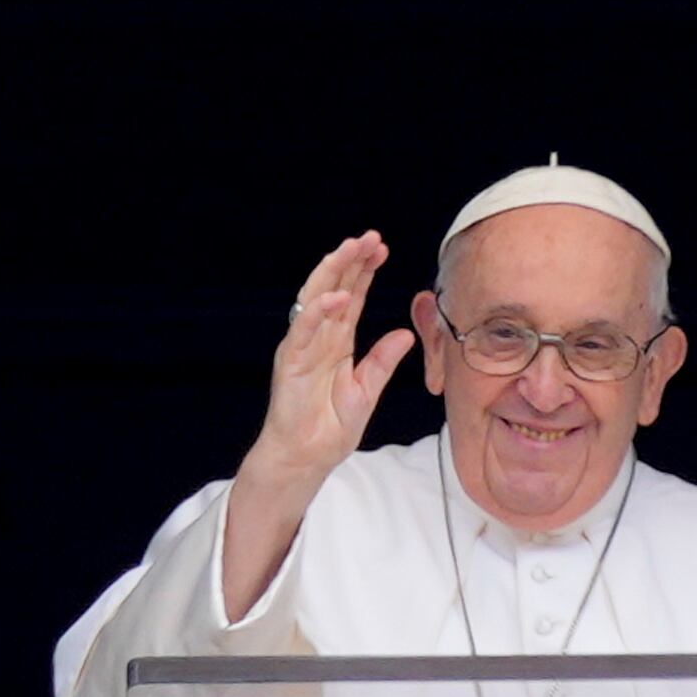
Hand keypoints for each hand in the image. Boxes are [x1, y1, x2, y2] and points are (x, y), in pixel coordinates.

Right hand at [251, 231, 415, 487]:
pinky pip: (303, 330)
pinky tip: (337, 295)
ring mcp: (303, 347)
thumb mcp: (367, 390)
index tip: (381, 249)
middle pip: (334, 288)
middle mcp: (318, 338)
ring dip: (333, 272)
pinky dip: (318, 311)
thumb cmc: (330, 428)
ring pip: (316, 298)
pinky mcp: (291, 363)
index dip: (364, 271)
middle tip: (371, 238)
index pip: (352, 297)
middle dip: (351, 261)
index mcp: (337, 342)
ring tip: (352, 249)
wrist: (306, 458)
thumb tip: (405, 334)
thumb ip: (383, 361)